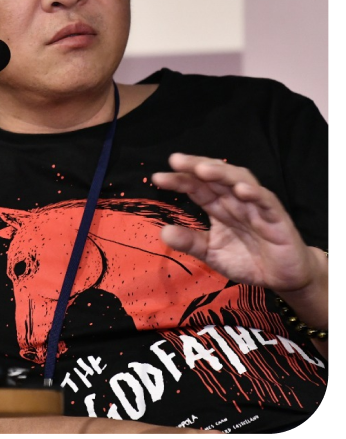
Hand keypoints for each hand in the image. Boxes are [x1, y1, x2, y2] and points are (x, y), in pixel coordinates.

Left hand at [151, 154, 322, 295]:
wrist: (281, 277)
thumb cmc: (248, 260)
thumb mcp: (212, 253)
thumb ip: (190, 242)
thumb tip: (163, 232)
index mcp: (219, 207)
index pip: (197, 187)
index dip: (179, 180)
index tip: (157, 178)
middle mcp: (236, 200)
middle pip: (215, 176)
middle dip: (196, 166)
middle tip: (176, 160)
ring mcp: (256, 205)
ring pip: (239, 181)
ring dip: (222, 173)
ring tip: (203, 169)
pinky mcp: (276, 216)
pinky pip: (265, 201)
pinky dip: (254, 194)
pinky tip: (240, 190)